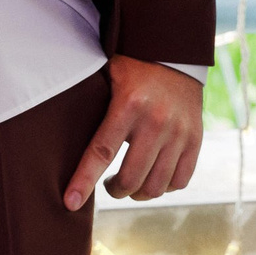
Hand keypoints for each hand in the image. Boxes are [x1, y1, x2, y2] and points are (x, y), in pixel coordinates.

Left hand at [63, 56, 203, 211]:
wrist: (176, 52)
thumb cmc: (133, 66)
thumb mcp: (108, 76)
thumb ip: (93, 106)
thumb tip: (60, 138)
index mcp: (129, 104)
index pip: (102, 152)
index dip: (84, 181)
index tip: (70, 202)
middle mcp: (156, 121)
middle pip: (131, 178)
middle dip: (115, 190)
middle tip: (109, 185)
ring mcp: (179, 132)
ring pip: (156, 186)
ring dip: (137, 193)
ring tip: (130, 183)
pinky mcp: (195, 139)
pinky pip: (180, 180)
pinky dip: (164, 187)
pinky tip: (153, 176)